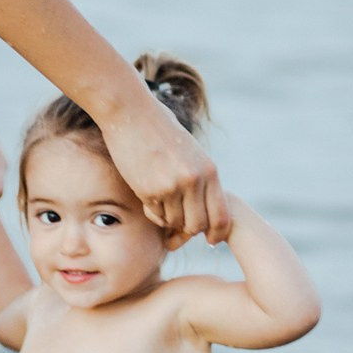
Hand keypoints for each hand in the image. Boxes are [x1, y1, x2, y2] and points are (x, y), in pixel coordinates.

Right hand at [100, 100, 230, 245]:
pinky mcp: (149, 190)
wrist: (131, 112)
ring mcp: (171, 187)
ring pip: (175, 222)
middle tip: (179, 222)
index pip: (221, 216)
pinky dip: (153, 212)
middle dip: (188, 229)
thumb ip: (200, 179)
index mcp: (209, 170)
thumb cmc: (160, 130)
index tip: (210, 240)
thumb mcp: (190, 152)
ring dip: (168, 218)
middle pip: (197, 226)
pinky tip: (147, 194)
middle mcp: (194, 181)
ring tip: (161, 200)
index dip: (217, 233)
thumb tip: (202, 212)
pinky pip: (156, 215)